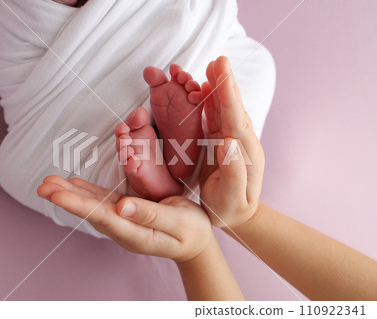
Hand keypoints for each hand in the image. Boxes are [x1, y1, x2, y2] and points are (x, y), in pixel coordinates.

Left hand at [37, 176, 212, 262]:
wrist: (195, 243)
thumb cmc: (191, 231)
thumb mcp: (179, 222)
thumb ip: (152, 216)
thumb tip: (123, 206)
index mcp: (136, 234)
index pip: (103, 217)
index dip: (79, 205)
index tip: (58, 195)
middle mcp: (124, 230)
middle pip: (91, 212)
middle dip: (67, 199)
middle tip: (43, 186)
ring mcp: (124, 223)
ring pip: (94, 206)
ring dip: (71, 194)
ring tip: (49, 184)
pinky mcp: (126, 214)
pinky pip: (103, 202)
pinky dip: (87, 192)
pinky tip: (74, 185)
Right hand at [199, 56, 264, 227]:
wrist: (234, 214)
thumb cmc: (230, 209)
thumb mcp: (231, 199)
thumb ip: (234, 174)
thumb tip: (227, 144)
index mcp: (244, 154)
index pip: (235, 120)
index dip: (229, 95)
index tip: (223, 73)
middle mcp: (239, 142)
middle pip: (232, 108)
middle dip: (225, 83)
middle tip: (218, 60)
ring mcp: (230, 140)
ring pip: (223, 109)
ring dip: (218, 87)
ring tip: (213, 67)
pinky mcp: (220, 141)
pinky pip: (215, 117)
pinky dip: (210, 100)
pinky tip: (205, 88)